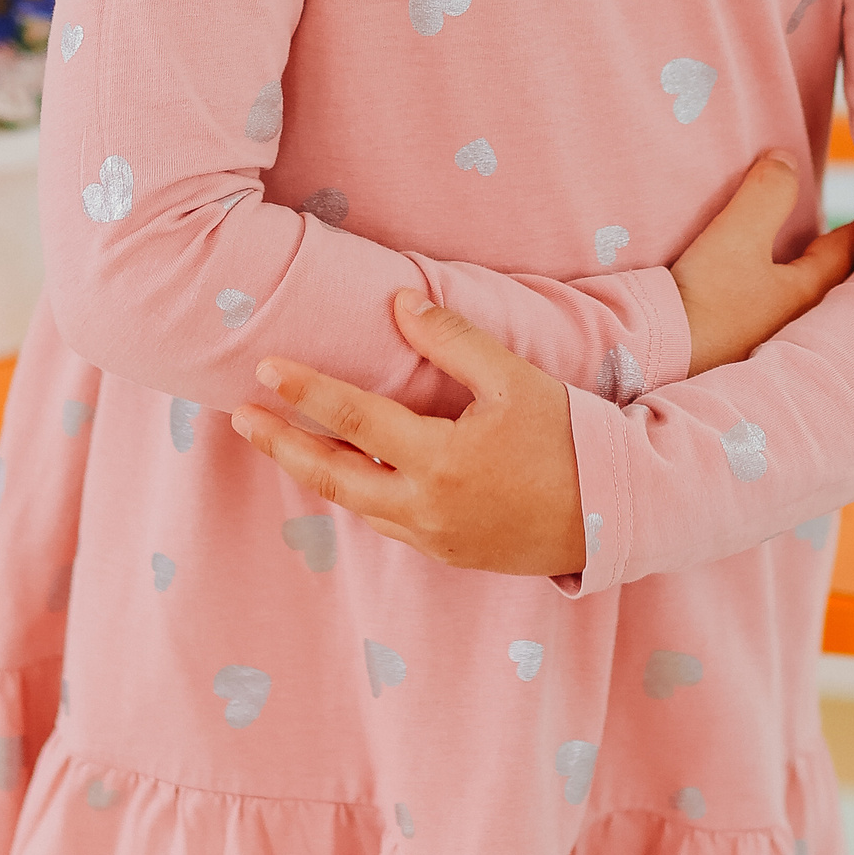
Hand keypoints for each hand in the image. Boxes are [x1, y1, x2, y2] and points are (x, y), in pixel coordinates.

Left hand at [231, 290, 586, 578]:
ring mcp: (434, 537)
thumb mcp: (514, 377)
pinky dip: (354, 494)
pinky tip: (344, 473)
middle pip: (333, 475)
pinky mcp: (448, 552)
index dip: (305, 392)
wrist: (613, 512)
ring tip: (280, 442)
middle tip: (240, 417)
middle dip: (282, 445)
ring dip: (313, 471)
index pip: (354, 419)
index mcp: (439, 461)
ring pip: (355, 503)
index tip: (265, 369)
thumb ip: (452, 339)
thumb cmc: (568, 436)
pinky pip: (385, 521)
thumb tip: (399, 302)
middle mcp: (425, 508)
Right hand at [673, 153, 853, 374]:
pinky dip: (777, 299)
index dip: (853, 228)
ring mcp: (768, 341)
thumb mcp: (738, 236)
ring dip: (808, 282)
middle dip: (839, 261)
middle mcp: (796, 322)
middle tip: (849, 240)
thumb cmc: (706, 300)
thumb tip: (787, 161)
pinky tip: (761, 297)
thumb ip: (767, 193)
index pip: (842, 252)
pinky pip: (772, 317)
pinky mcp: (739, 352)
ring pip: (801, 303)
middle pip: (829, 284)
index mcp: (806, 293)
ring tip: (808, 265)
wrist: (659, 358)